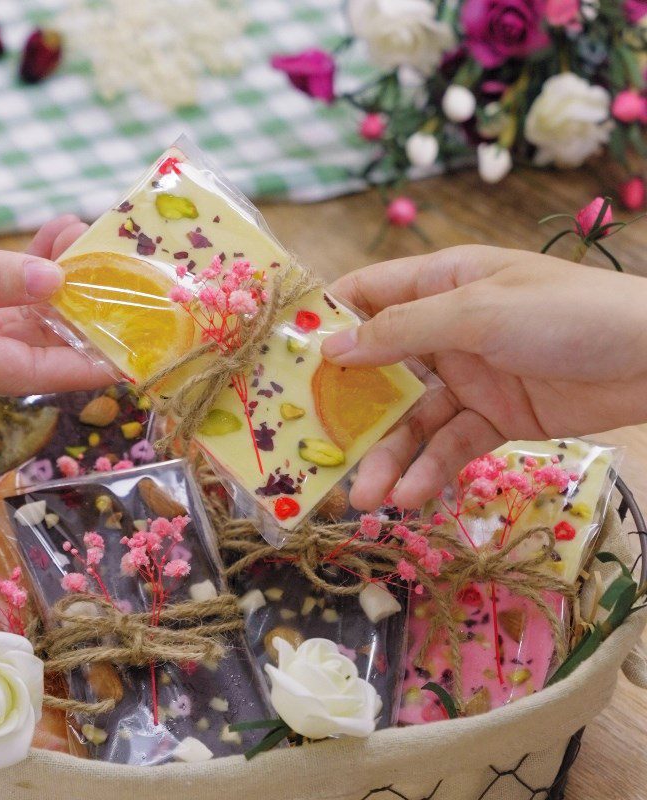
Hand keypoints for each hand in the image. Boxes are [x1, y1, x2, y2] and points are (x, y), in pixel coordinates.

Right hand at [0, 203, 110, 394]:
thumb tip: (56, 284)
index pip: (30, 372)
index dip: (85, 365)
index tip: (133, 357)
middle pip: (32, 348)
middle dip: (77, 312)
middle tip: (114, 271)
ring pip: (19, 322)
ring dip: (54, 286)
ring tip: (81, 240)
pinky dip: (24, 276)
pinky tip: (49, 243)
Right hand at [322, 245, 646, 509]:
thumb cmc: (566, 313)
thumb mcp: (477, 312)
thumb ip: (402, 331)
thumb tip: (332, 346)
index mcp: (439, 283)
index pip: (367, 296)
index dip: (327, 324)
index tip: (286, 362)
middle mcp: (445, 329)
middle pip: (380, 371)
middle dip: (351, 413)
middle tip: (316, 452)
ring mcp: (468, 376)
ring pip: (412, 419)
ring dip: (388, 457)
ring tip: (366, 498)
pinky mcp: (493, 417)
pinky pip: (450, 445)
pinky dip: (430, 471)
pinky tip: (412, 497)